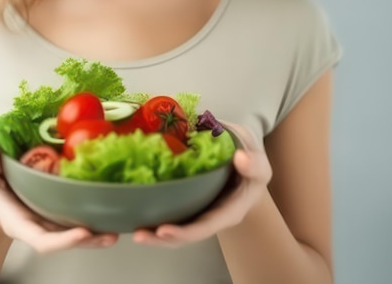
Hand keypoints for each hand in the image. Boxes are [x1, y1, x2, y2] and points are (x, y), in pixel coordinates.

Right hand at [0, 142, 118, 252]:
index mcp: (21, 224)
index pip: (42, 241)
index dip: (63, 241)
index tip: (82, 233)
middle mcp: (40, 227)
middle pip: (66, 241)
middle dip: (89, 241)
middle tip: (110, 233)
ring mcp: (53, 221)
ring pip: (78, 232)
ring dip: (99, 233)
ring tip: (119, 227)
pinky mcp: (62, 210)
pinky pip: (81, 215)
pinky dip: (98, 215)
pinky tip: (115, 208)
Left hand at [132, 122, 271, 247]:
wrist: (244, 152)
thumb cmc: (251, 157)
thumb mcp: (259, 160)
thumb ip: (253, 163)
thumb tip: (241, 158)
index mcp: (230, 211)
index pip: (205, 226)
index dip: (184, 232)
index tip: (163, 231)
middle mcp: (212, 216)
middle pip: (186, 234)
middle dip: (162, 238)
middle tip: (139, 235)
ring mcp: (198, 209)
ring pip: (175, 226)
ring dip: (154, 231)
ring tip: (133, 229)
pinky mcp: (187, 199)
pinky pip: (170, 209)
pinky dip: (153, 210)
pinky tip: (135, 207)